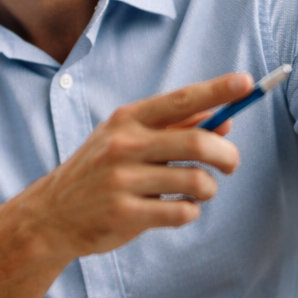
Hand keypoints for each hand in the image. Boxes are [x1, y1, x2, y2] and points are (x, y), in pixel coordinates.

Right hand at [14, 72, 251, 263]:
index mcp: (126, 120)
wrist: (51, 214)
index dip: (217, 91)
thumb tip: (225, 120)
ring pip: (196, 181)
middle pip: (198, 141)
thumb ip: (174, 128)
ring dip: (208, 189)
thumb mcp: (126, 140)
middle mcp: (123, 145)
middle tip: (231, 164)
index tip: (247, 83)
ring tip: (197, 192)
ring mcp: (122, 180)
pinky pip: (182, 212)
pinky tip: (178, 209)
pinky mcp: (125, 214)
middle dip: (227, 154)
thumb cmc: (98, 173)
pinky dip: (190, 211)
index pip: (180, 99)